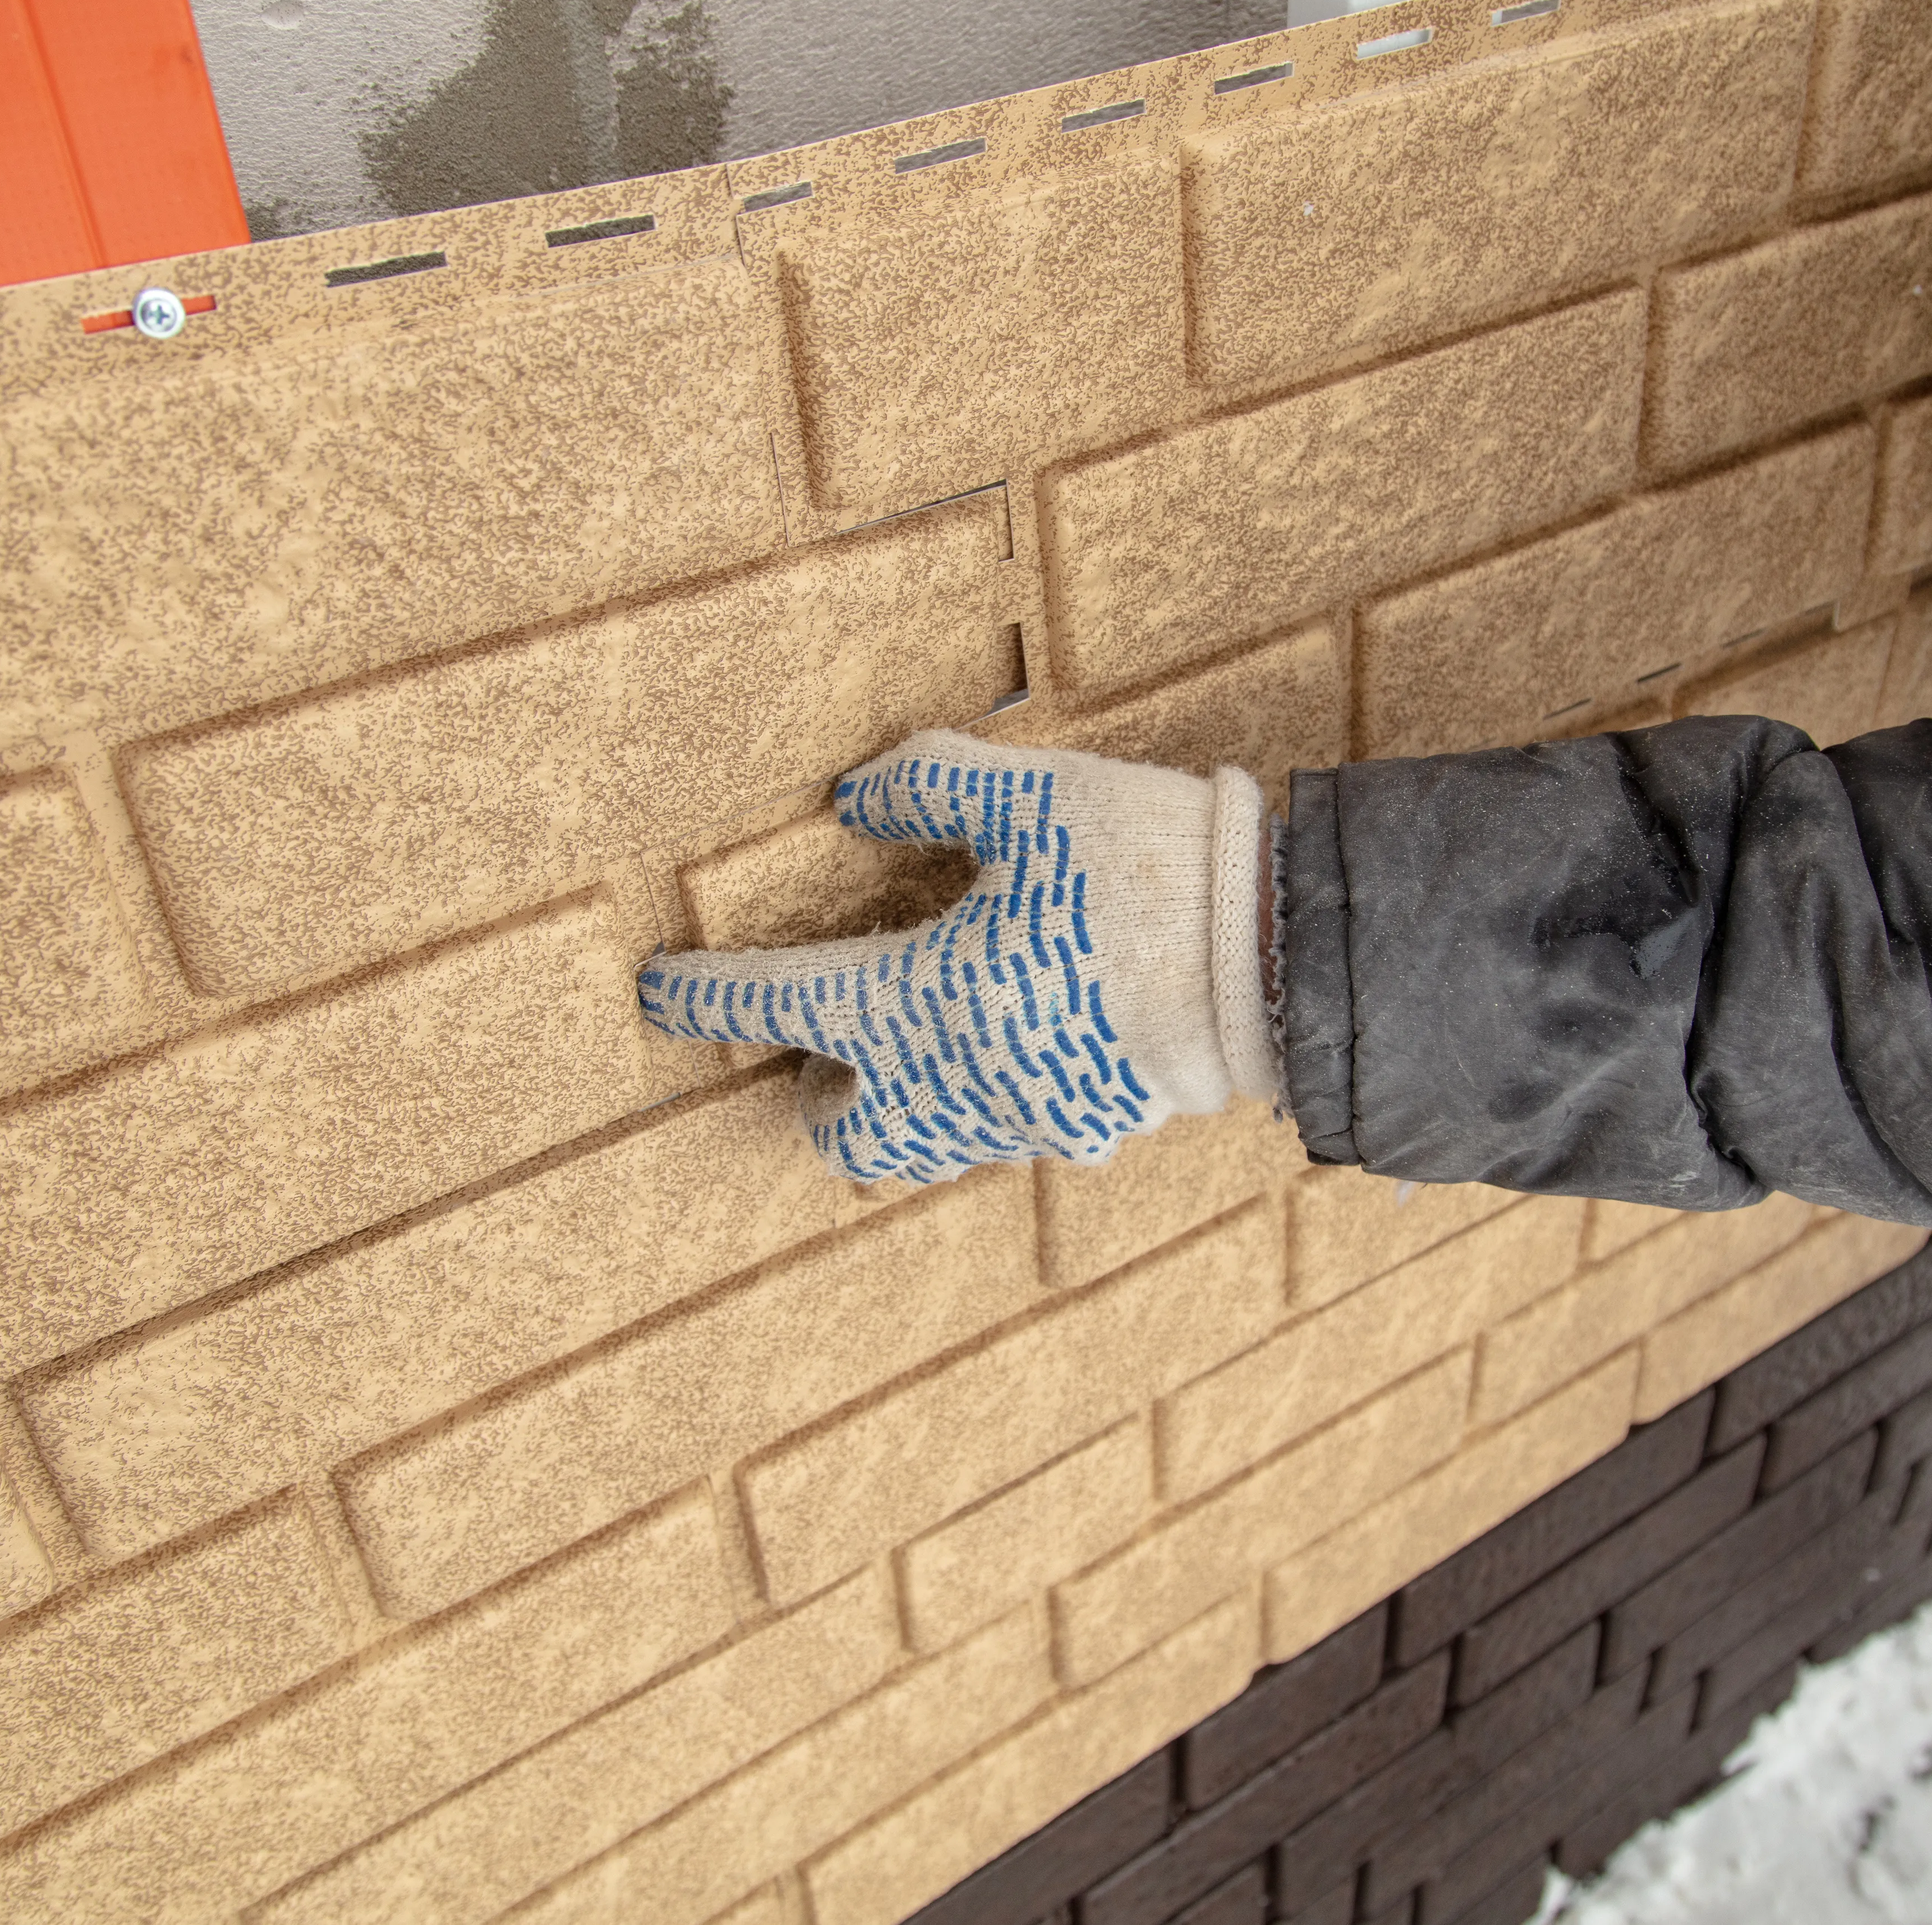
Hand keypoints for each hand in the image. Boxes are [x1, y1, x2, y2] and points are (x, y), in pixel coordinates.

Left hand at [640, 731, 1275, 1181]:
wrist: (1273, 959)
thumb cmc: (1143, 869)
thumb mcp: (1029, 795)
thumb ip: (926, 786)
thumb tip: (850, 800)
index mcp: (917, 999)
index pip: (777, 1005)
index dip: (705, 996)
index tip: (658, 989)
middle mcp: (956, 1081)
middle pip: (847, 1134)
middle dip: (818, 1096)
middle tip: (820, 1046)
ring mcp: (1024, 1118)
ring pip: (926, 1146)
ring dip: (898, 1108)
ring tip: (911, 1051)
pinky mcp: (1090, 1126)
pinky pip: (1007, 1130)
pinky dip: (983, 1098)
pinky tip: (1017, 1040)